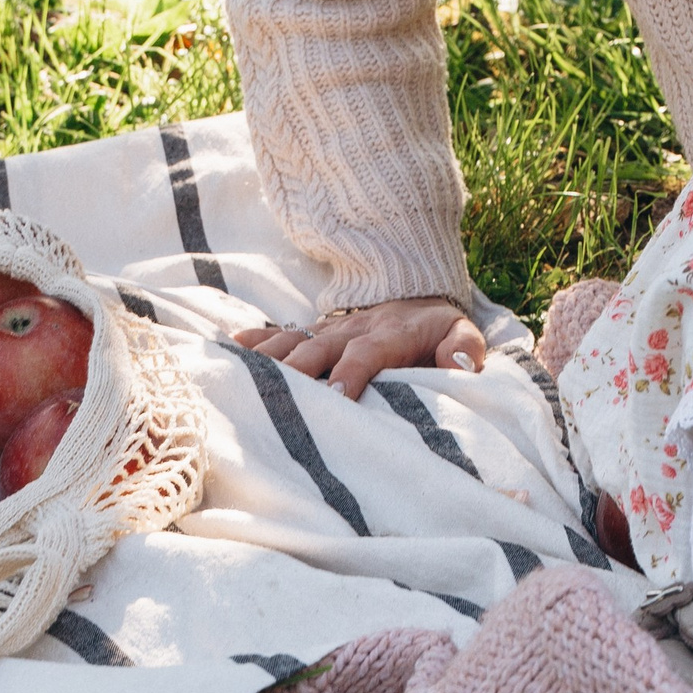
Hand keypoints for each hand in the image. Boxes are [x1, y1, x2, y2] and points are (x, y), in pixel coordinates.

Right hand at [235, 297, 486, 400]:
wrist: (414, 296)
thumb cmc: (437, 328)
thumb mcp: (461, 332)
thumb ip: (465, 347)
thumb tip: (461, 365)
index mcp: (388, 334)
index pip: (367, 353)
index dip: (352, 372)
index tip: (338, 395)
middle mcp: (351, 330)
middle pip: (318, 347)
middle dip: (297, 371)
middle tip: (276, 396)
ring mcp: (327, 331)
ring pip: (292, 340)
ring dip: (268, 358)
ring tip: (239, 376)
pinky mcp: (312, 334)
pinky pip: (279, 335)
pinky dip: (253, 342)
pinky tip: (227, 352)